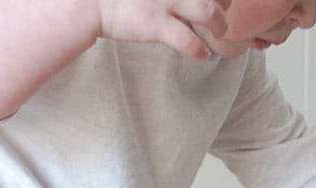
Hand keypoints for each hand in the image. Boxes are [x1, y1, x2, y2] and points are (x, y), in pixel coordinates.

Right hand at [96, 0, 230, 60]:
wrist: (91, 0)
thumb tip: (178, 0)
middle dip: (224, 0)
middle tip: (223, 9)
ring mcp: (166, 1)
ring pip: (210, 13)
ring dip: (220, 24)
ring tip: (219, 31)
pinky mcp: (157, 25)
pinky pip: (190, 42)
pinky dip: (201, 51)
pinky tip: (204, 55)